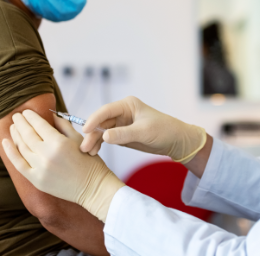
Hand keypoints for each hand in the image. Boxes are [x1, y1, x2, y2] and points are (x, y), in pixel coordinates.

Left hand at [2, 110, 124, 221]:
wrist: (92, 187)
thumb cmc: (89, 162)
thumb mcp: (79, 139)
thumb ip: (63, 126)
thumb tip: (51, 115)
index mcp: (59, 143)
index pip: (39, 125)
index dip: (31, 117)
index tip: (27, 111)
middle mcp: (47, 155)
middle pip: (27, 134)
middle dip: (21, 123)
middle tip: (16, 115)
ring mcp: (39, 169)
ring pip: (22, 147)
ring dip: (15, 135)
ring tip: (13, 127)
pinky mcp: (36, 180)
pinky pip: (18, 164)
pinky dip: (11, 152)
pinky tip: (6, 142)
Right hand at [80, 96, 206, 163]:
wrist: (176, 141)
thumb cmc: (164, 130)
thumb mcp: (144, 132)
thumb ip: (124, 134)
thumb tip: (104, 136)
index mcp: (127, 105)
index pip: (106, 111)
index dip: (94, 120)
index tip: (86, 130)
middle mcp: (122, 113)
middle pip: (101, 122)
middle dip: (92, 134)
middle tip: (84, 147)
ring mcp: (121, 124)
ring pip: (102, 131)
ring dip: (94, 141)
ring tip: (88, 153)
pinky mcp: (122, 135)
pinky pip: (107, 139)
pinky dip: (100, 145)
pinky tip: (95, 152)